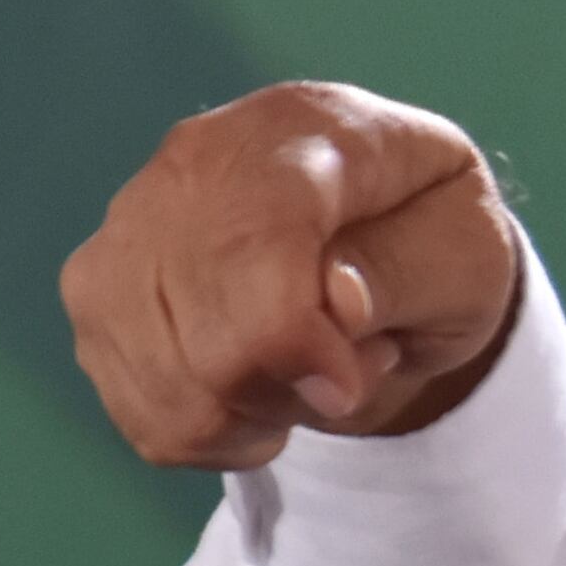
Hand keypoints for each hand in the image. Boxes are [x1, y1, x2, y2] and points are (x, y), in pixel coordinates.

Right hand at [62, 83, 523, 467]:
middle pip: (200, 324)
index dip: (290, 335)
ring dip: (260, 413)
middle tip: (354, 362)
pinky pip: (149, 416)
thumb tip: (335, 301)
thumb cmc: (431, 242)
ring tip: (314, 365)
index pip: (252, 234)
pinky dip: (219, 434)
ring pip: (170, 384)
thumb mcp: (467, 253)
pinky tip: (263, 393)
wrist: (381, 248)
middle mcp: (192, 163)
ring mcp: (129, 226)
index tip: (344, 389)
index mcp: (302, 131)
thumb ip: (409, 272)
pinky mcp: (98, 296)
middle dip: (290, 385)